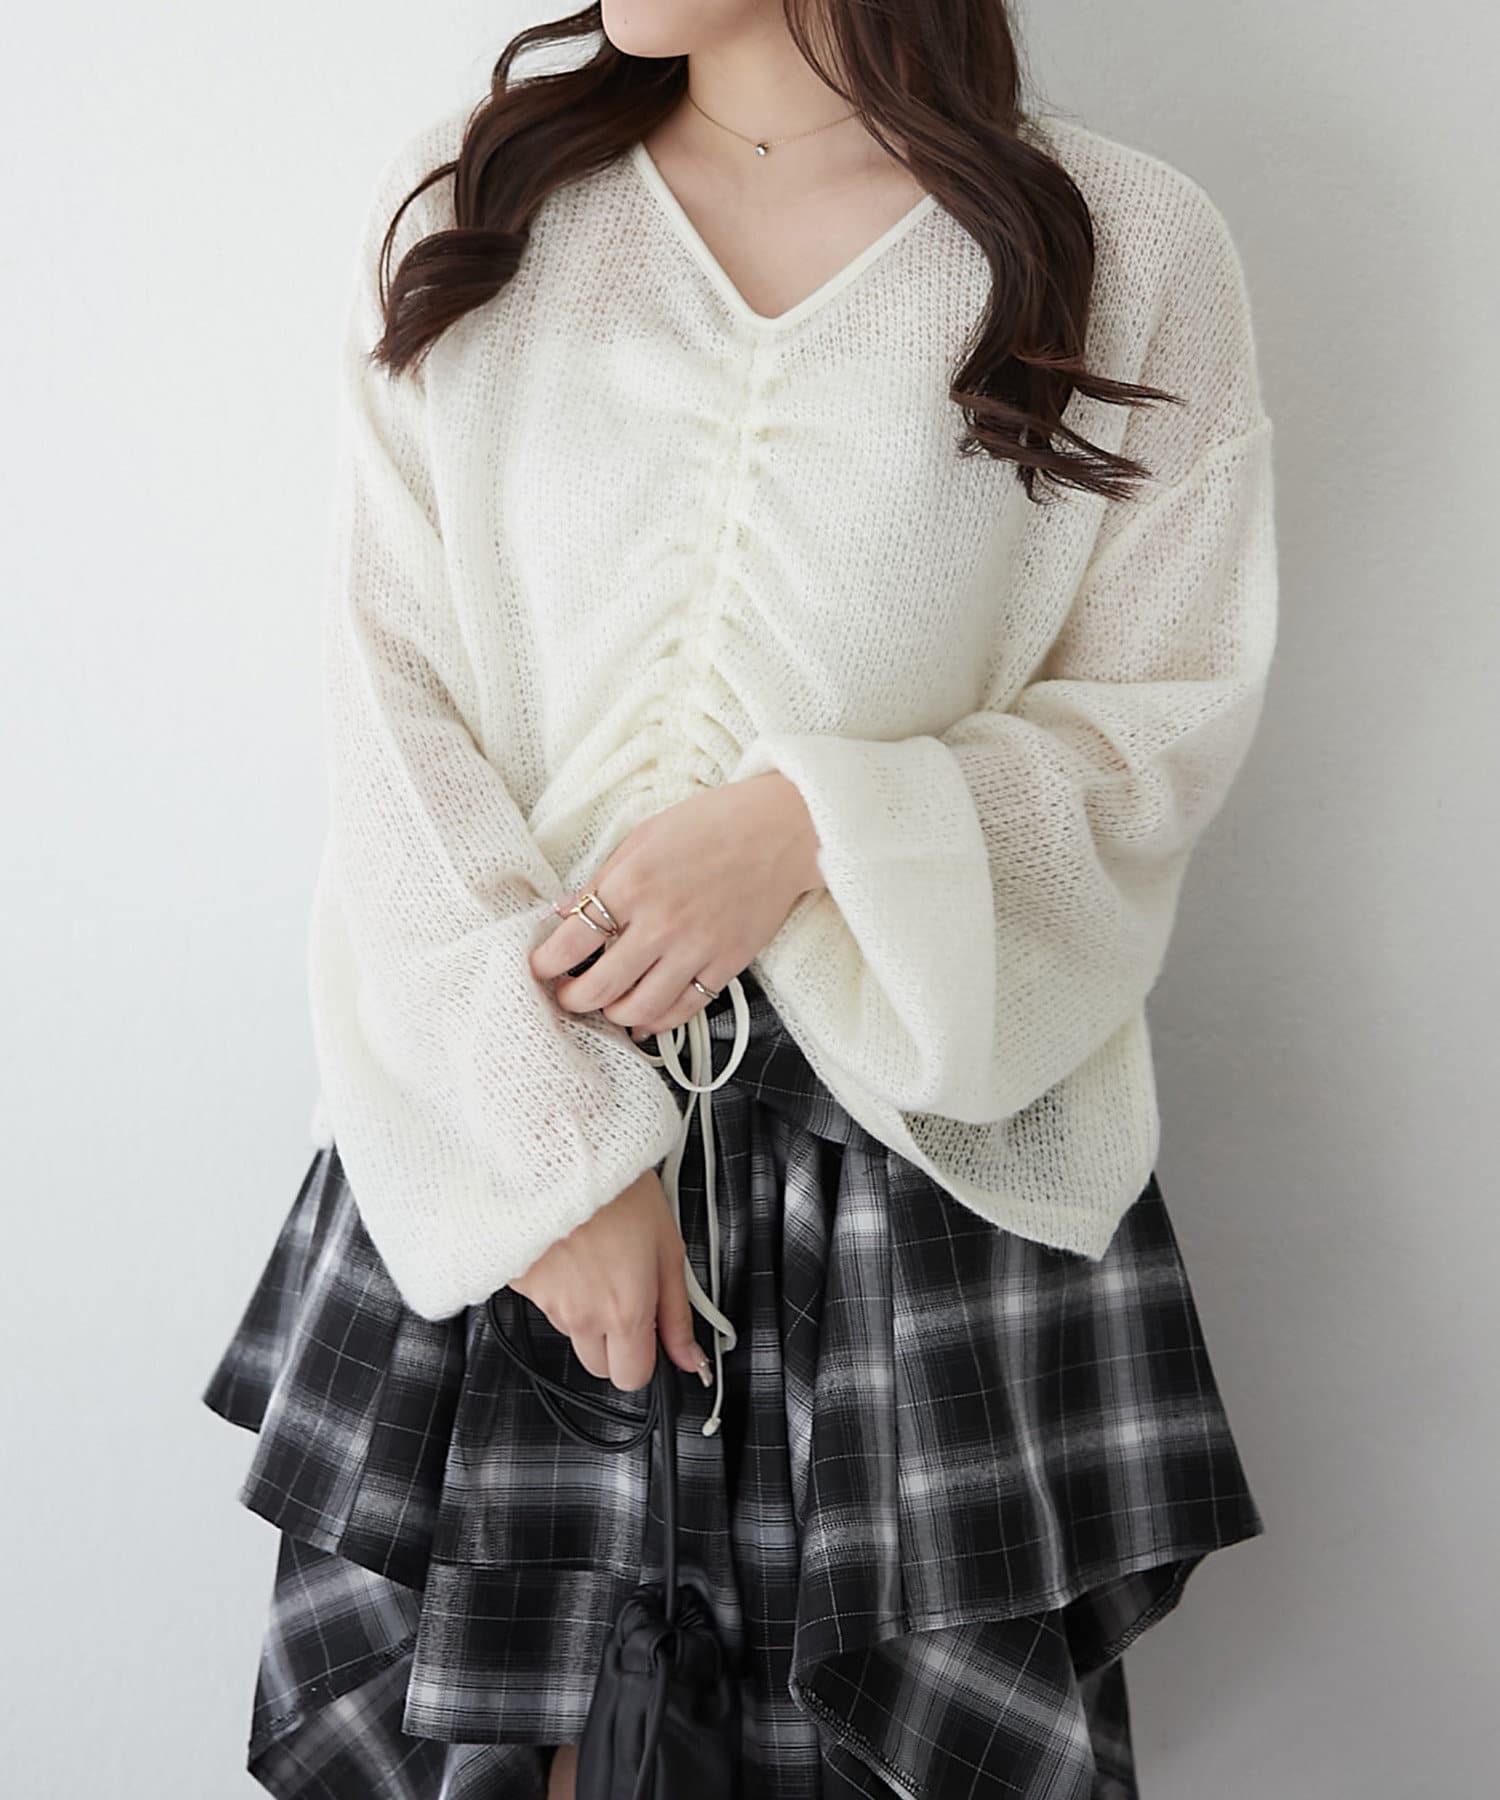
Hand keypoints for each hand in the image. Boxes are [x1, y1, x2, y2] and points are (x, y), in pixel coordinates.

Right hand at [506, 1166, 712, 1391]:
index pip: (633, 1377)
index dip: (643, 1358)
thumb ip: (679, 1311)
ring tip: (595, 1257)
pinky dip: (556, 1287)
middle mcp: (582, 1316)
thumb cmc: (616, 1189)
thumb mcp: (668, 1245)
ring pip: (571, 1331)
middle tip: (622, 1294)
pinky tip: (569, 1251)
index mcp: (625, 1310)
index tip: (647, 1335)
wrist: (557, 1155)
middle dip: (613, 1342)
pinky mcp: (519, 1286)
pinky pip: (543, 1302)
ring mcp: (546, 1303)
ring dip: (584, 1309)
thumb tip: (691, 1356)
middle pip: (598, 1365)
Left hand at [528, 771, 821, 1038]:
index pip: (571, 940)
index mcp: (632, 885)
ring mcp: (696, 950)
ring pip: (639, 1009)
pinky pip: (684, 1008)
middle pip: (599, 986)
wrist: (783, 831)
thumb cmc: (713, 824)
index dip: (545, 963)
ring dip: (613, 1014)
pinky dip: (658, 1021)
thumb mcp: (644, 837)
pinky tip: (644, 1019)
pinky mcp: (726, 965)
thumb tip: (565, 913)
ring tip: (605, 1005)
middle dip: (572, 999)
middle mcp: (661, 924)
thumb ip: (603, 879)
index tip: (539, 968)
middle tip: (566, 996)